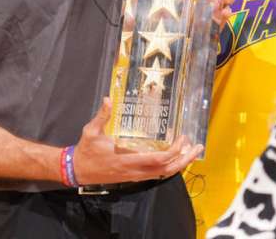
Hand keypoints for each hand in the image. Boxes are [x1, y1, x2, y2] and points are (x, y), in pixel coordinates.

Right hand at [71, 98, 202, 185]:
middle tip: (197, 147)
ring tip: (191, 152)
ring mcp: (135, 176)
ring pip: (163, 174)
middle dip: (184, 159)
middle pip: (167, 170)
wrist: (78, 171)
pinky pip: (156, 174)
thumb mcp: (91, 131)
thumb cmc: (86, 151)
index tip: (182, 138)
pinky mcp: (134, 177)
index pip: (158, 159)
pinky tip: (175, 158)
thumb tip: (108, 99)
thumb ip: (102, 116)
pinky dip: (169, 167)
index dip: (173, 151)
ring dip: (180, 164)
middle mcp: (135, 171)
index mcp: (127, 159)